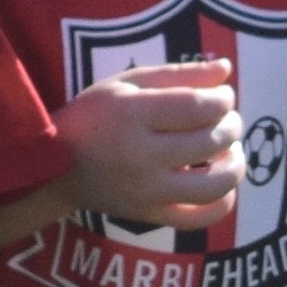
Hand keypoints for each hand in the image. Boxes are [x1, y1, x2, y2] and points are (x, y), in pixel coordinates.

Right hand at [57, 55, 245, 226]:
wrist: (52, 169)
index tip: (221, 96)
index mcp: (133, 116)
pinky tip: (218, 182)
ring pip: (215, 184)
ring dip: (235, 163)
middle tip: (224, 118)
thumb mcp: (126, 84)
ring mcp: (147, 192)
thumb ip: (178, 74)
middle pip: (213, 141)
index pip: (200, 106)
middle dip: (231, 124)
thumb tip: (227, 69)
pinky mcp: (149, 216)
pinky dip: (223, 202)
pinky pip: (200, 218)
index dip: (223, 99)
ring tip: (227, 150)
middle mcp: (142, 156)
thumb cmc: (92, 117)